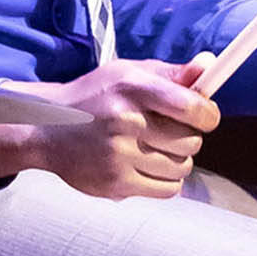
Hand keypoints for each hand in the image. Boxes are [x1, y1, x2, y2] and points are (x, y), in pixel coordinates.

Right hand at [0, 54, 219, 198]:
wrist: (45, 128)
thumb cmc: (95, 96)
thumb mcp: (129, 74)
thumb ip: (172, 73)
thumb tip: (210, 64)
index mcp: (133, 88)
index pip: (191, 107)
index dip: (208, 114)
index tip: (204, 116)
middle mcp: (126, 121)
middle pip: (191, 141)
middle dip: (190, 137)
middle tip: (171, 132)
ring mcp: (119, 156)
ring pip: (182, 167)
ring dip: (178, 160)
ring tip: (156, 149)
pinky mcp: (115, 184)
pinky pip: (167, 190)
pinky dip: (167, 181)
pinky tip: (150, 167)